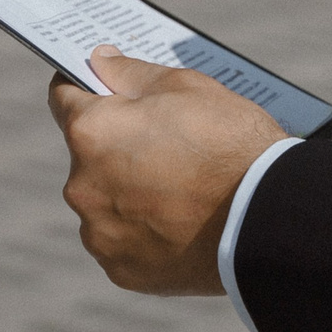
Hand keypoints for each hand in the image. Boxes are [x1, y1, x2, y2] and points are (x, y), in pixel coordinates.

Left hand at [50, 46, 284, 295]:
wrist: (268, 218)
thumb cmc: (228, 142)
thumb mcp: (183, 86)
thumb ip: (128, 72)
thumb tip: (98, 61)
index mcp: (90, 132)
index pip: (63, 96)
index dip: (85, 87)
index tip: (105, 90)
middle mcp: (82, 185)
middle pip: (87, 154)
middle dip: (116, 145)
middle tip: (165, 145)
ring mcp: (100, 233)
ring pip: (104, 200)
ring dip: (126, 191)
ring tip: (178, 189)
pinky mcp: (121, 270)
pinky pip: (121, 240)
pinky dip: (141, 230)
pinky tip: (178, 222)